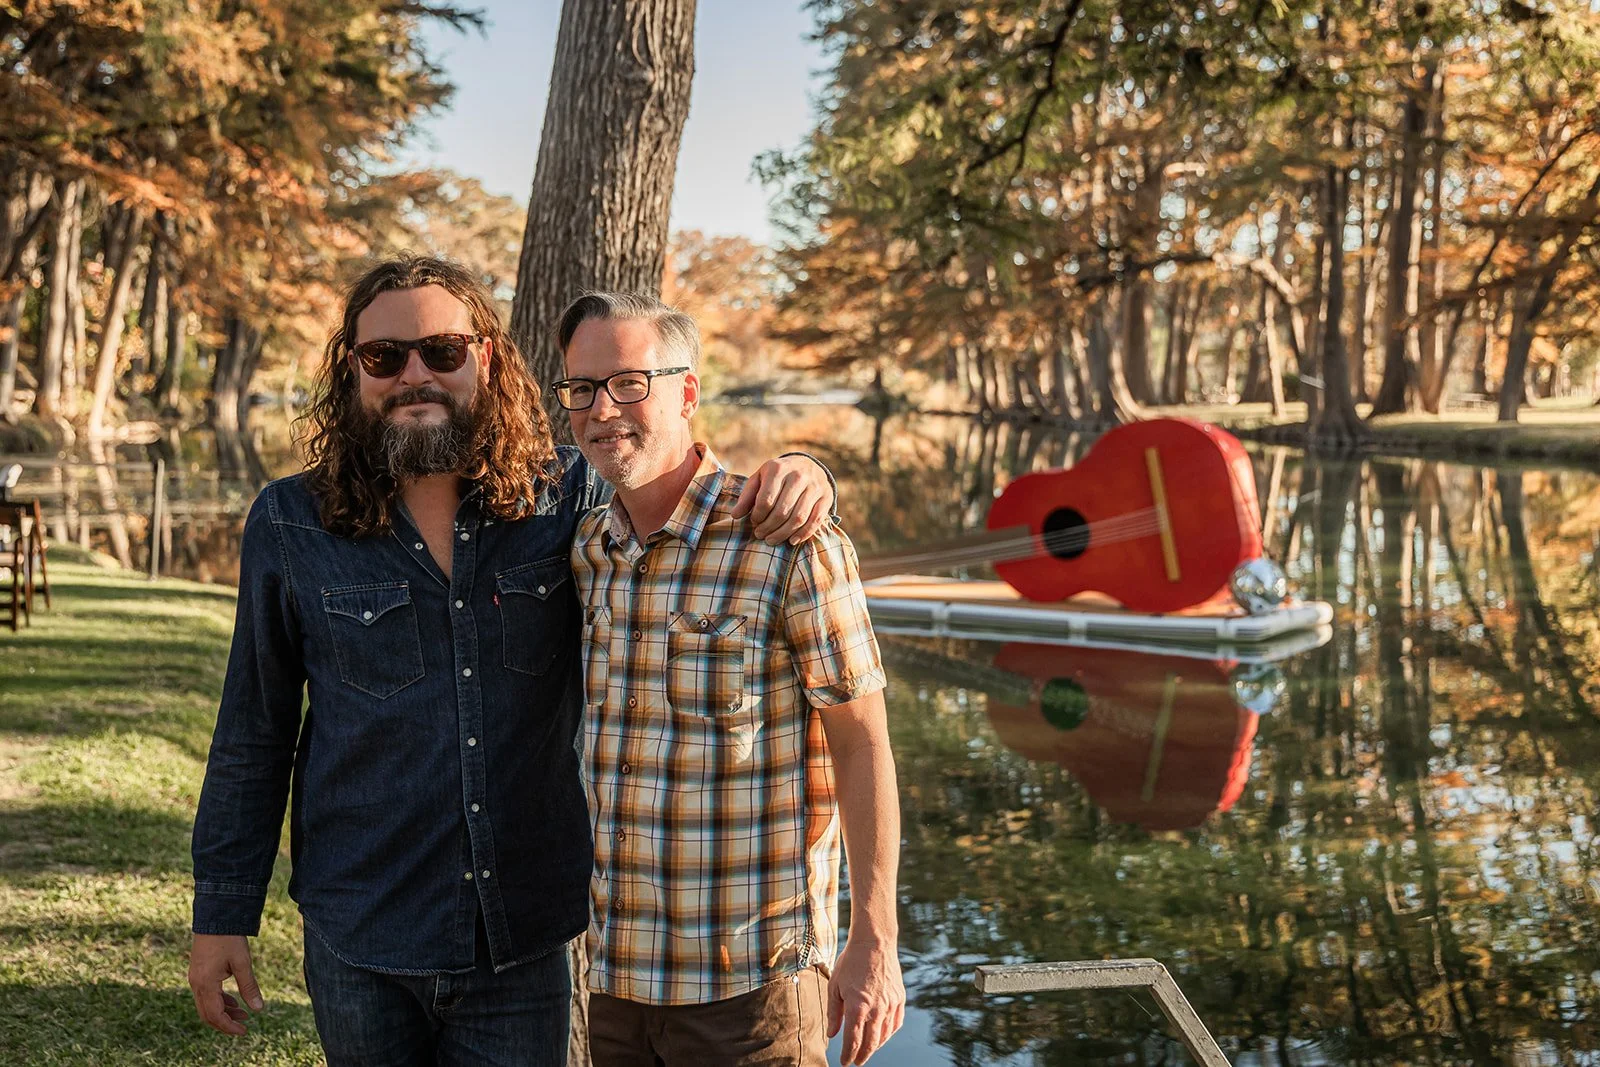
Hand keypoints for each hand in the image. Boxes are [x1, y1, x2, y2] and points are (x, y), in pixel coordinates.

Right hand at [188, 933, 263, 1036]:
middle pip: (207, 1014)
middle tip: (244, 1026)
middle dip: (225, 1023)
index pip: (215, 1015)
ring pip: (206, 1005)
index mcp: (205, 983)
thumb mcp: (242, 962)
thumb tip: (259, 1009)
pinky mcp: (198, 973)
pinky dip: (219, 1001)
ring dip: (223, 1012)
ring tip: (244, 1014)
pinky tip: (234, 1001)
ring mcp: (195, 978)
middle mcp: (196, 984)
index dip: (229, 1026)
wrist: (215, 916)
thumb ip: (249, 987)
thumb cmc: (229, 938)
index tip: (244, 1031)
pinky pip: (206, 995)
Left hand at [733, 455, 833, 544]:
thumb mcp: (759, 479)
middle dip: (769, 527)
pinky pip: (815, 520)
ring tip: (772, 540)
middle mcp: (798, 475)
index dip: (758, 516)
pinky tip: (792, 541)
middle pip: (782, 511)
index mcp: (778, 469)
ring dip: (783, 534)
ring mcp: (815, 486)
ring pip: (798, 518)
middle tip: (760, 535)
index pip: (766, 500)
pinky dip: (803, 534)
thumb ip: (747, 496)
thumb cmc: (777, 475)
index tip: (754, 522)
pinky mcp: (826, 497)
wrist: (807, 465)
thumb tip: (735, 516)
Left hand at [826, 934, 904, 1064]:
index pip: (853, 1040)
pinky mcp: (899, 998)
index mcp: (857, 1006)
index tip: (844, 1062)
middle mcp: (876, 1009)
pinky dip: (888, 1034)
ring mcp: (890, 1004)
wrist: (874, 942)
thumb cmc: (851, 962)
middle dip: (862, 1056)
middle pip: (870, 1043)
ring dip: (875, 1047)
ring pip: (884, 1035)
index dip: (848, 1054)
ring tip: (867, 1050)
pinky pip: (895, 1024)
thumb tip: (832, 1034)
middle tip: (855, 1061)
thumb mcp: (835, 986)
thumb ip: (833, 1013)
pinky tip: (881, 1036)